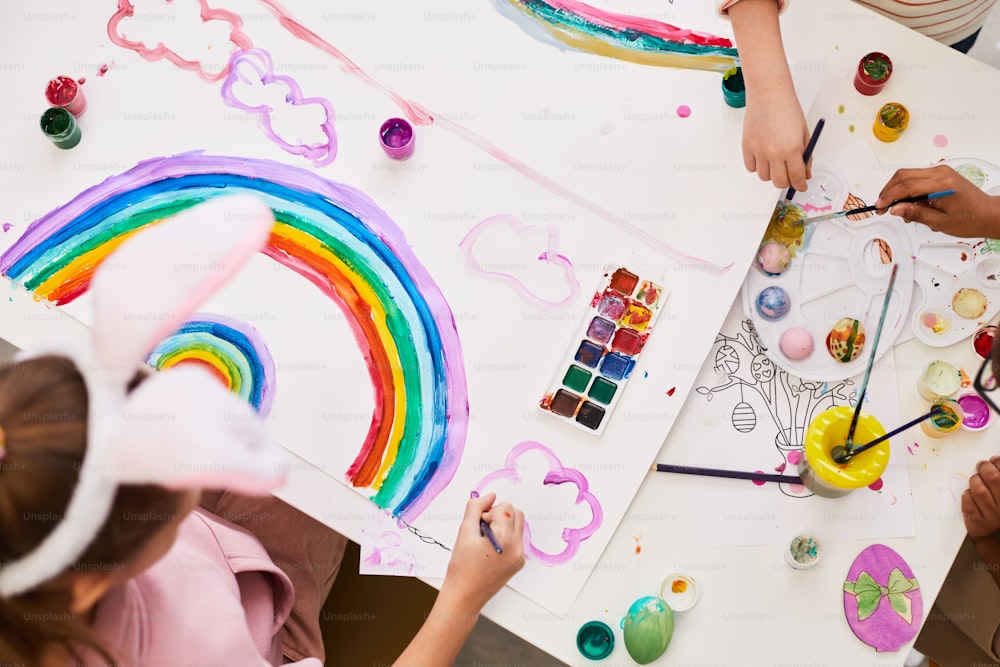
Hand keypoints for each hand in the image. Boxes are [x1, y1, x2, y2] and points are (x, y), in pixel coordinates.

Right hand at [439, 493, 524, 611]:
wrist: (464, 597)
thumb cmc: (461, 568)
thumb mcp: (464, 532)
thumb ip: (476, 508)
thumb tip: (490, 496)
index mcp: (506, 540)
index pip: (506, 508)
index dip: (489, 511)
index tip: (478, 524)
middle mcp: (517, 549)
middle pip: (517, 513)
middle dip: (499, 515)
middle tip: (482, 529)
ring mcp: (520, 557)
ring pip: (517, 525)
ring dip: (502, 525)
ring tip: (484, 540)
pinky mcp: (518, 563)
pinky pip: (515, 539)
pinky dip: (504, 537)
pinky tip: (489, 550)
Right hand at [741, 93, 810, 191]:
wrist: (769, 94)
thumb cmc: (787, 109)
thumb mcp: (803, 133)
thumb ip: (805, 156)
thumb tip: (805, 173)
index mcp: (792, 149)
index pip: (797, 178)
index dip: (800, 185)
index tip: (801, 186)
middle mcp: (774, 153)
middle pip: (779, 182)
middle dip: (786, 182)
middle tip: (788, 176)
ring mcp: (759, 151)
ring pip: (764, 177)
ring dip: (771, 174)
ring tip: (775, 162)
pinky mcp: (747, 147)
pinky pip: (751, 168)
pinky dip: (757, 166)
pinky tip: (763, 157)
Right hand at [875, 165, 999, 236]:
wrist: (988, 214)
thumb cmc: (970, 219)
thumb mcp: (940, 222)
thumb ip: (915, 213)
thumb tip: (896, 209)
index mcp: (942, 184)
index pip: (907, 186)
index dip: (889, 196)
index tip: (879, 207)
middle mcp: (941, 173)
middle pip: (904, 175)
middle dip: (888, 191)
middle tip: (881, 207)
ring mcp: (941, 172)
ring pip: (908, 175)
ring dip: (897, 190)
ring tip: (897, 209)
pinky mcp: (941, 174)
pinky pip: (916, 177)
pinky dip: (907, 189)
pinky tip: (908, 203)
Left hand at [962, 458, 999, 538]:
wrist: (992, 534)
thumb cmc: (998, 506)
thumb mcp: (999, 492)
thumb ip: (998, 477)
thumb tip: (994, 461)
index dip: (997, 463)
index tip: (992, 461)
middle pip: (993, 478)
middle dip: (985, 468)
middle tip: (981, 466)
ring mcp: (993, 517)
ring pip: (979, 490)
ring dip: (975, 481)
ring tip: (976, 481)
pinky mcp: (978, 525)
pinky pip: (968, 503)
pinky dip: (966, 496)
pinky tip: (970, 494)